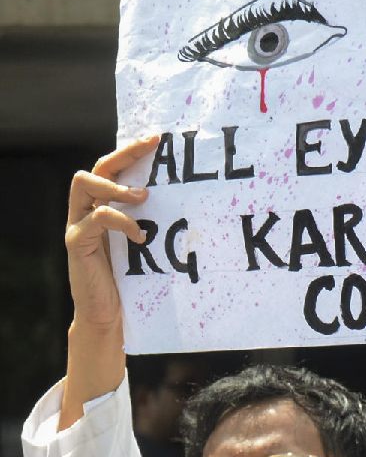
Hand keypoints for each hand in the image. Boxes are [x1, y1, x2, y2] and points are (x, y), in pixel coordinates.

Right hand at [59, 136, 157, 429]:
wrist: (110, 317)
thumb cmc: (134, 280)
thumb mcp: (149, 245)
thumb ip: (157, 222)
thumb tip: (198, 203)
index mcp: (104, 207)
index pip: (111, 167)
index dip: (131, 150)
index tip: (160, 138)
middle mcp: (86, 211)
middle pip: (96, 168)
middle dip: (124, 153)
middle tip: (152, 148)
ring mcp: (78, 226)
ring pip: (84, 185)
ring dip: (115, 185)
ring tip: (144, 197)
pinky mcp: (77, 245)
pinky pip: (93, 220)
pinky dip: (119, 222)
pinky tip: (140, 236)